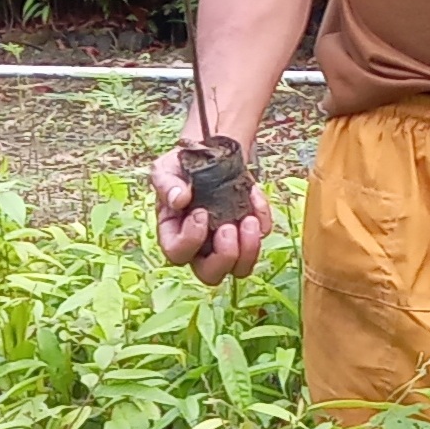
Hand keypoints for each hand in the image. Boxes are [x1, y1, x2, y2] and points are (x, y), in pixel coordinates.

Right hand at [153, 141, 276, 284]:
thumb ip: (166, 184)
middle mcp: (200, 247)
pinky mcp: (249, 231)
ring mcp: (227, 242)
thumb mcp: (166, 169)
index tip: (201, 213)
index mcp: (174, 234)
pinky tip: (253, 194)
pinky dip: (263, 217)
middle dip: (224, 256)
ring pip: (240, 268)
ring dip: (249, 248)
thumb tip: (179, 199)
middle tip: (228, 227)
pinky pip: (262, 235)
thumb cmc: (182, 167)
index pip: (178, 255)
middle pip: (211, 275)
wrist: (209, 154)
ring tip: (249, 220)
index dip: (190, 240)